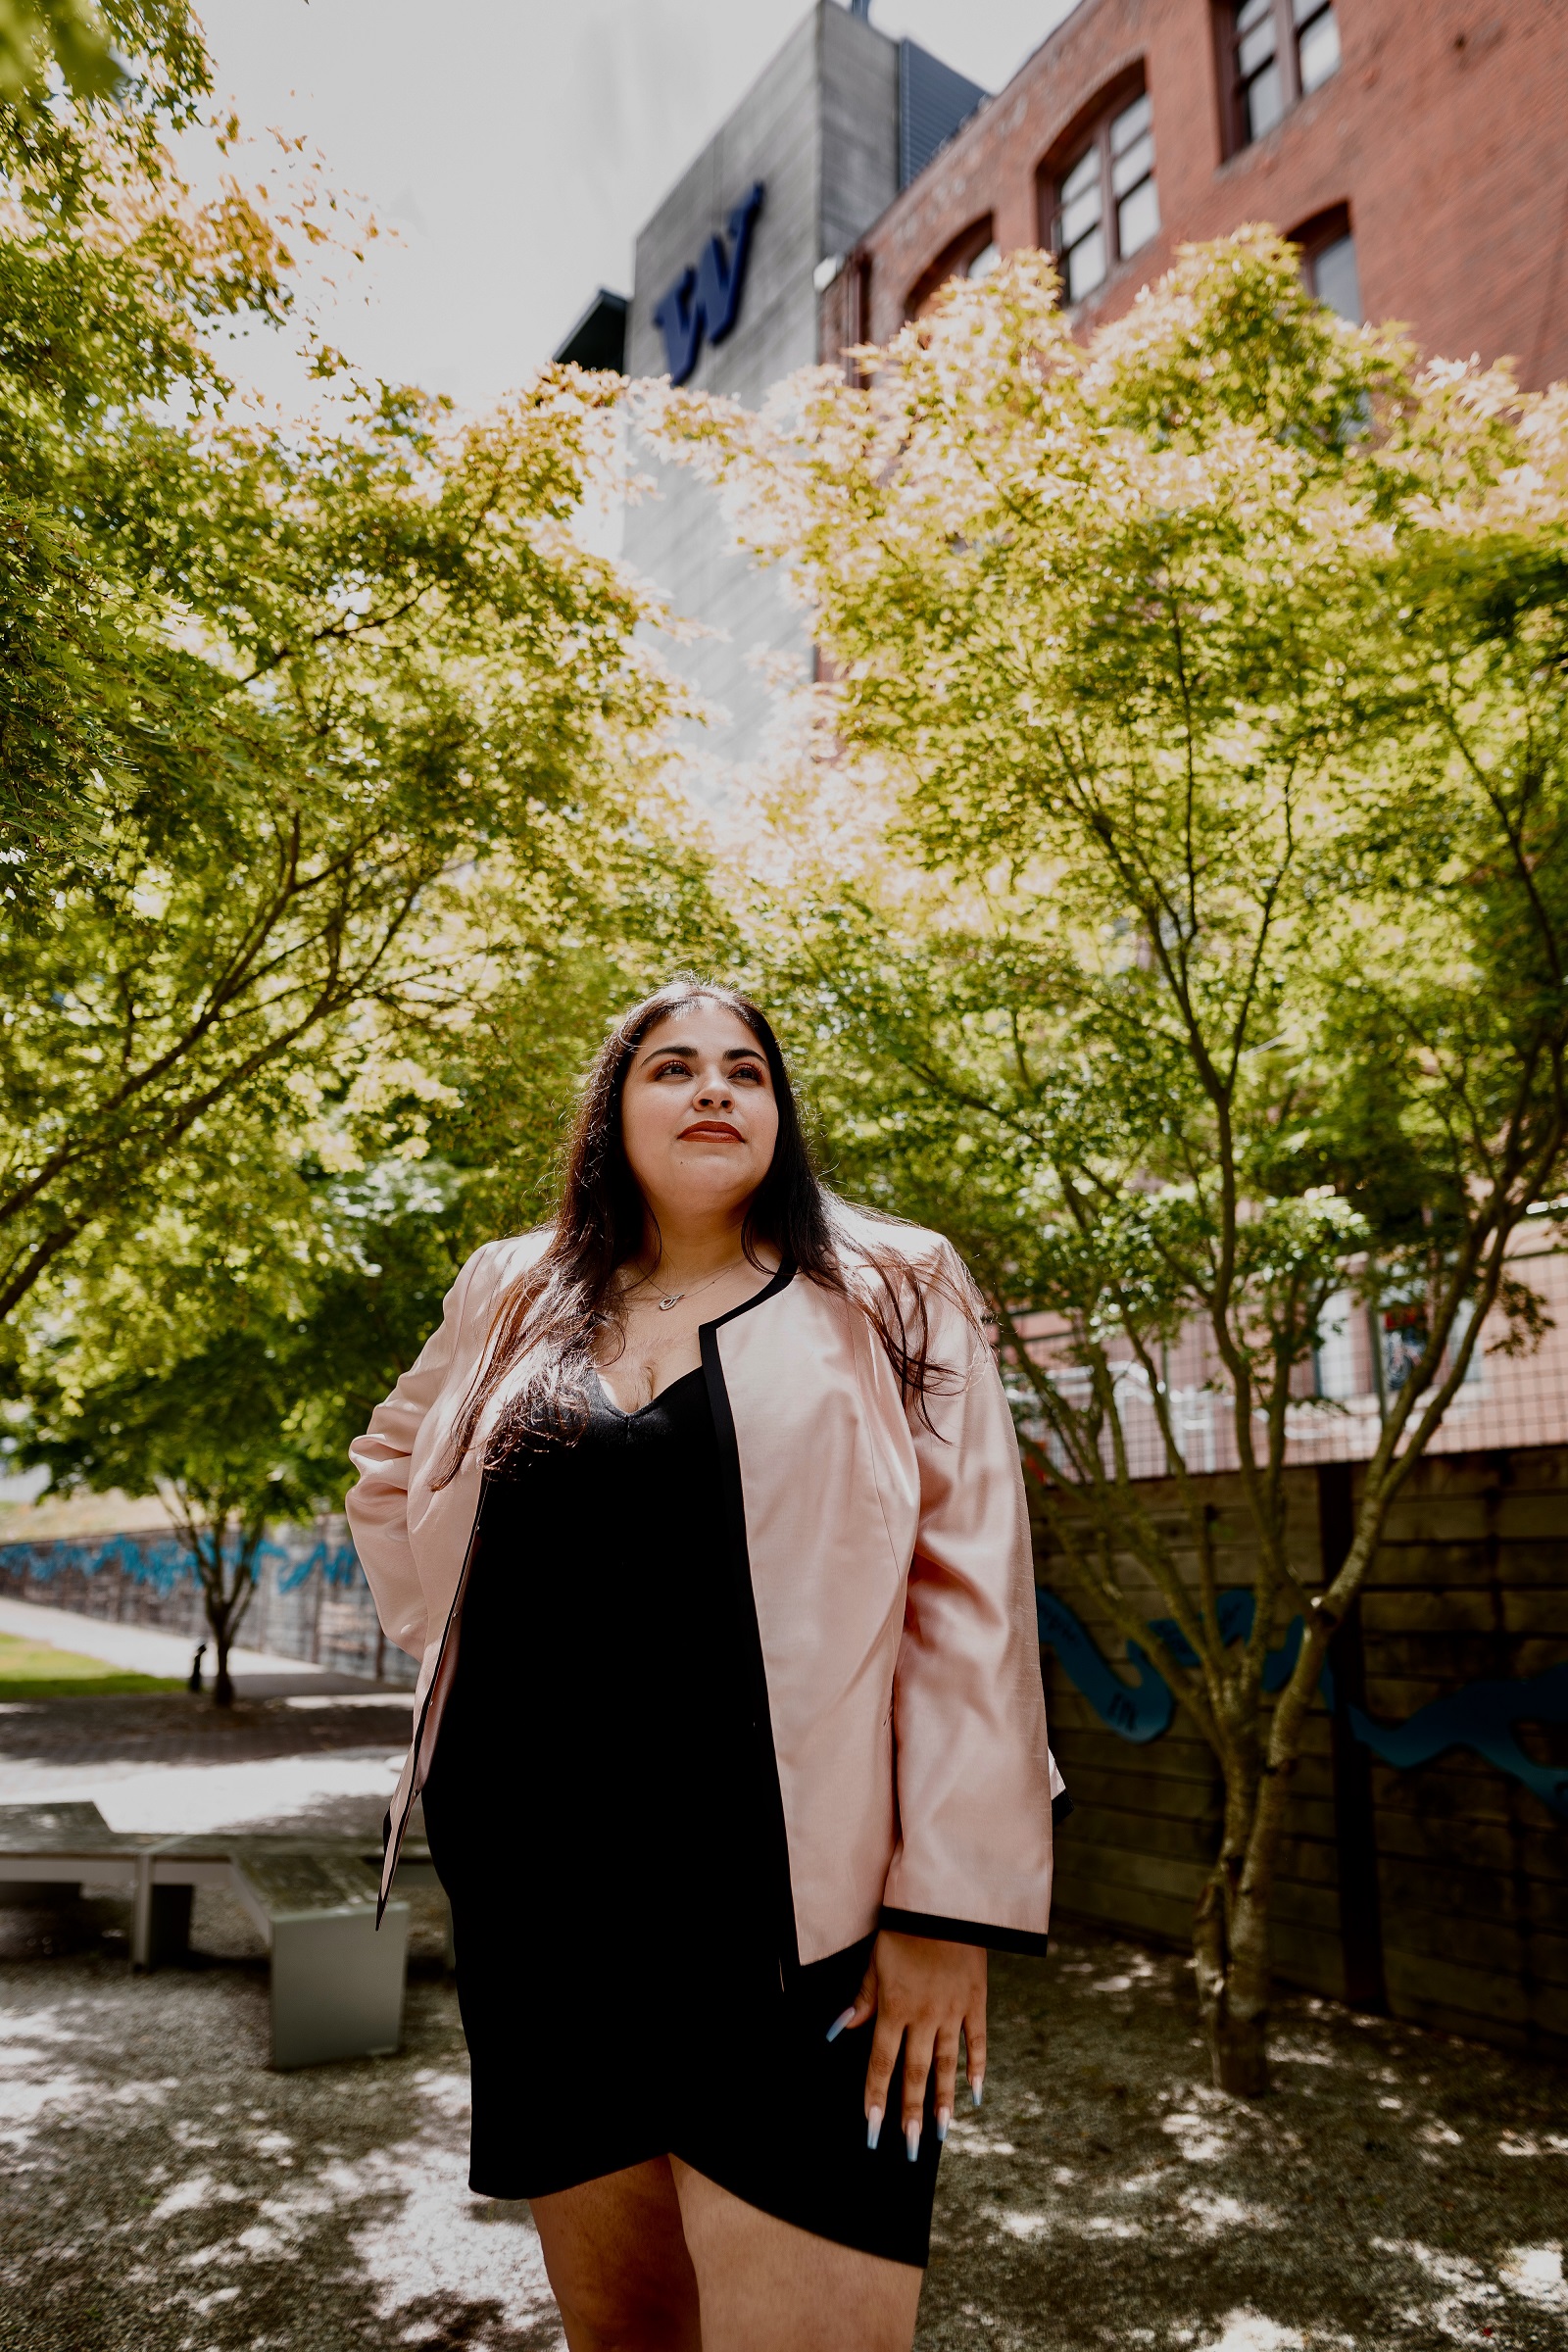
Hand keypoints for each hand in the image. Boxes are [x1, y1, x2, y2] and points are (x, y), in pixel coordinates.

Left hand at [833, 1929, 986, 2159]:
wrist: (943, 1905)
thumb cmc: (904, 1932)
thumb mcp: (876, 1963)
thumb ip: (863, 1999)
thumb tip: (842, 2031)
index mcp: (894, 2008)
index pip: (881, 2063)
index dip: (876, 2097)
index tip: (871, 2129)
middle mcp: (923, 2016)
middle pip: (914, 2072)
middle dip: (910, 2113)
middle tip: (911, 2148)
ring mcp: (952, 2011)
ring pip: (946, 2064)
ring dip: (943, 2100)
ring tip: (941, 2131)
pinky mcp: (976, 2001)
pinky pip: (978, 2040)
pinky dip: (978, 2067)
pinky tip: (976, 2093)